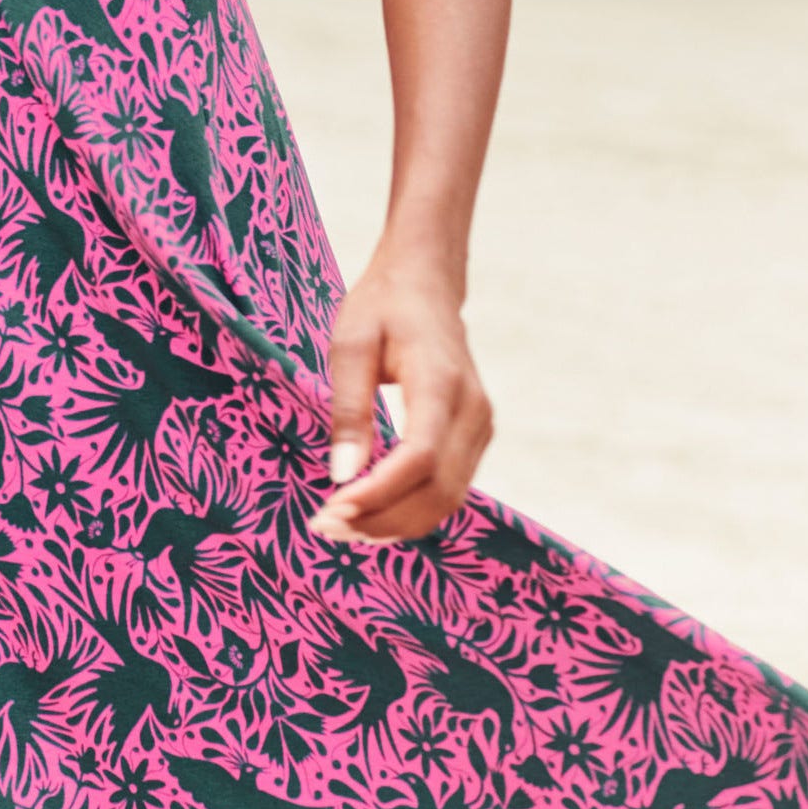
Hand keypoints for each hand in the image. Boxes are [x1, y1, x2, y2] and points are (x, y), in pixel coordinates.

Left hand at [308, 256, 493, 543]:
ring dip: (396, 523)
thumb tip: (342, 474)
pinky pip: (450, 488)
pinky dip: (412, 509)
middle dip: (382, 520)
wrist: (427, 282)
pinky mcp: (476, 436)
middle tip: (325, 526)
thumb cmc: (384, 306)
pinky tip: (371, 510)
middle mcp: (473, 410)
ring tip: (342, 526)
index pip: (420, 457)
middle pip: (438, 490)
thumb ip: (349, 408)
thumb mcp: (351, 345)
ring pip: (448, 499)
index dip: (378, 493)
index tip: (331, 509)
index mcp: (441, 381)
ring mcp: (481, 425)